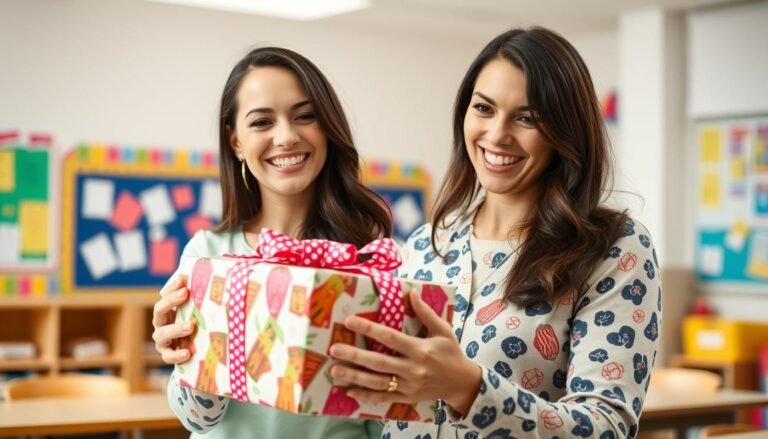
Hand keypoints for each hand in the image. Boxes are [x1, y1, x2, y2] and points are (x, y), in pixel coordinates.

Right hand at [152, 277, 194, 363]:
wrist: (189, 350)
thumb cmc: (194, 325)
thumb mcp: (194, 312)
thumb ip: (198, 301)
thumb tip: (213, 283)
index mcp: (166, 311)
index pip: (164, 296)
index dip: (172, 288)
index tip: (182, 281)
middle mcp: (161, 323)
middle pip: (159, 310)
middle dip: (171, 300)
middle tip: (185, 293)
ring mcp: (162, 340)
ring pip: (162, 333)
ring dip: (176, 328)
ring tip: (191, 326)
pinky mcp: (166, 354)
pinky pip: (168, 356)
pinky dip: (176, 355)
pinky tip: (187, 353)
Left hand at [329, 290, 481, 415]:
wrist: (463, 383)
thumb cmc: (451, 353)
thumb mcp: (443, 330)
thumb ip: (426, 313)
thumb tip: (412, 292)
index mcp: (421, 349)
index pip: (390, 337)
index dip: (369, 328)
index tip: (350, 321)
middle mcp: (413, 368)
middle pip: (379, 362)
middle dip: (355, 355)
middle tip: (334, 349)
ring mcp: (409, 386)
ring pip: (378, 382)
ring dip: (355, 376)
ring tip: (335, 371)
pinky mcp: (407, 397)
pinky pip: (384, 398)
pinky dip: (366, 395)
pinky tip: (349, 391)